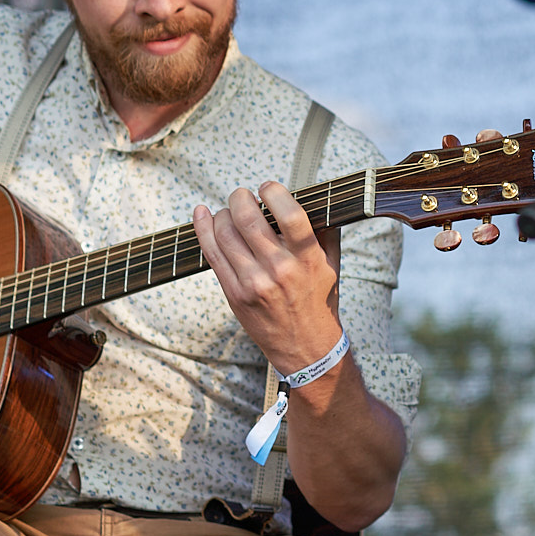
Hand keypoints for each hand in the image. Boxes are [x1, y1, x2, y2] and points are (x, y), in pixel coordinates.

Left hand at [193, 182, 342, 373]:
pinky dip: (203, 229)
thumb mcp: (332, 265)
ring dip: (224, 213)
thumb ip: (326, 231)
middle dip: (240, 198)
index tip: (268, 188)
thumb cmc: (318, 302)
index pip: (290, 214)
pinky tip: (202, 215)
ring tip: (230, 212)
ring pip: (226, 233)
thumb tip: (319, 199)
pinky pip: (212, 253)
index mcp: (307, 259)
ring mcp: (253, 282)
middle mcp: (279, 269)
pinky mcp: (234, 293)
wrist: (305, 347)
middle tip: (243, 196)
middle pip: (248, 219)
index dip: (274, 192)